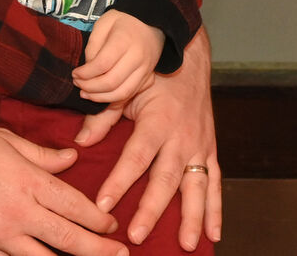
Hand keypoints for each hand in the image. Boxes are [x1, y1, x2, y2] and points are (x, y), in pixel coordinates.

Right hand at [0, 124, 126, 255]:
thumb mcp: (4, 140)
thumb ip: (42, 153)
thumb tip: (73, 158)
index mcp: (28, 180)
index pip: (75, 205)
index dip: (99, 219)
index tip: (112, 226)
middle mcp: (19, 211)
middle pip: (70, 240)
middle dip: (100, 251)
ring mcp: (0, 236)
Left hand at [73, 10, 163, 102]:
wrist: (151, 25)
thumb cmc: (122, 22)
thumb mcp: (103, 23)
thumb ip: (93, 45)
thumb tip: (88, 69)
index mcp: (124, 40)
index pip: (102, 64)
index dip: (85, 73)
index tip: (75, 73)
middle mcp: (137, 57)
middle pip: (112, 82)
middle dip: (90, 87)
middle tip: (77, 84)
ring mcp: (144, 70)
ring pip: (122, 93)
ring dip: (100, 97)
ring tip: (85, 93)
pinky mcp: (147, 78)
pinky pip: (129, 94)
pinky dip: (113, 99)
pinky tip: (100, 95)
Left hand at [87, 28, 220, 251]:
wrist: (189, 59)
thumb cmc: (152, 74)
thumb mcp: (126, 88)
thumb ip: (103, 116)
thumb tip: (80, 142)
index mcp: (158, 121)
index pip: (135, 158)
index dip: (119, 182)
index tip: (102, 204)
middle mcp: (182, 137)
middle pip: (165, 179)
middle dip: (151, 209)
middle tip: (136, 233)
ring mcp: (200, 146)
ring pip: (196, 187)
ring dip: (191, 217)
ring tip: (185, 244)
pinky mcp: (210, 150)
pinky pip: (216, 183)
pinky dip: (216, 210)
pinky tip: (214, 234)